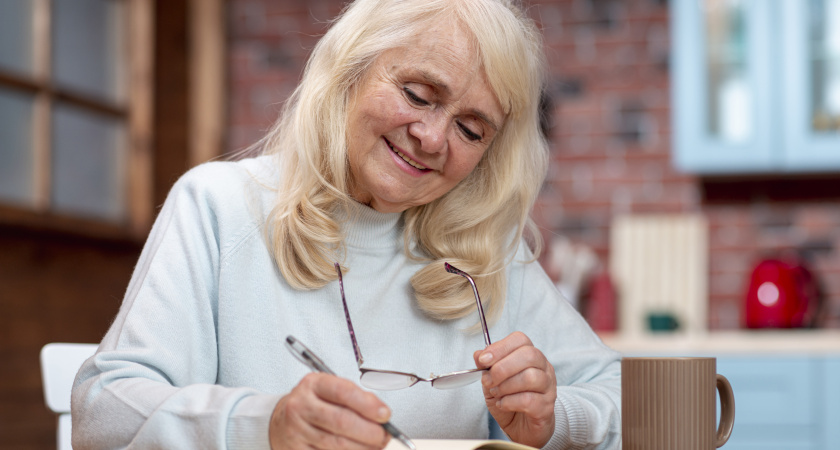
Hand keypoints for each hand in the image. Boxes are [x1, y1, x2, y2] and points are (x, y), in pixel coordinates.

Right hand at [269, 372, 391, 448]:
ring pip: (335, 444)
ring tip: (376, 446)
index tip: (385, 414)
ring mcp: (296, 430)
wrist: (280, 422)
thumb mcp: (330, 391)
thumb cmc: (313, 404)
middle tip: (384, 436)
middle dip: (369, 432)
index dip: (368, 405)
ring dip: (362, 448)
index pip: (343, 392)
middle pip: (341, 421)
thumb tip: (381, 413)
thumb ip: (355, 398)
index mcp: (313, 384)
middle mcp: (301, 406)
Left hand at [474, 331, 556, 447]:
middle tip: (488, 381)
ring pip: (530, 377)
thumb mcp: (493, 381)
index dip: (500, 347)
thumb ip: (486, 367)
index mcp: (530, 356)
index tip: (483, 360)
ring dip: (506, 386)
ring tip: (496, 393)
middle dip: (502, 368)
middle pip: (529, 355)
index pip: (520, 340)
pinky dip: (510, 402)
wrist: (523, 428)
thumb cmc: (510, 400)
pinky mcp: (546, 407)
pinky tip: (503, 404)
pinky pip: (529, 400)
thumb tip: (478, 354)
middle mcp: (543, 368)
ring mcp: (548, 387)